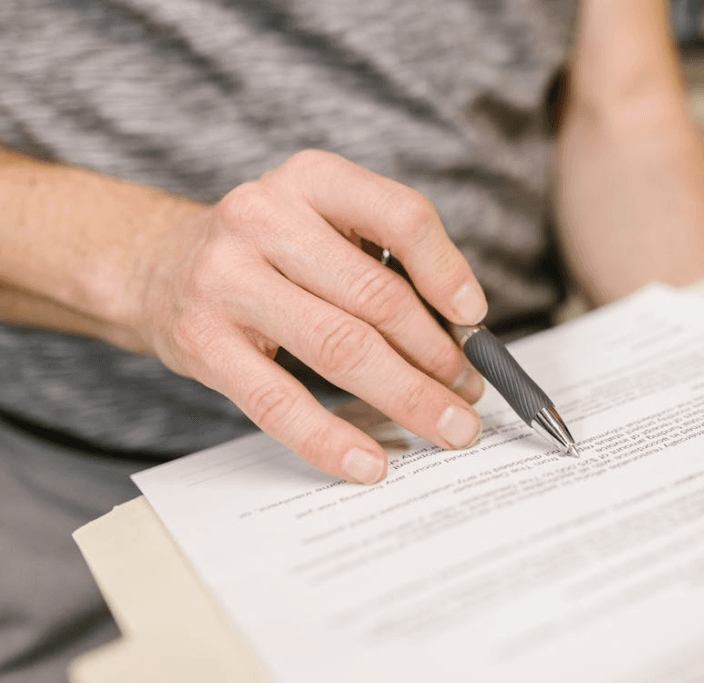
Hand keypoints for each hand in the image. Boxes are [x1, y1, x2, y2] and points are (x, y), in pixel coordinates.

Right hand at [128, 150, 487, 483]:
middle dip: (437, 355)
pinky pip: (279, 402)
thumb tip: (462, 336)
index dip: (447, 271)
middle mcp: (264, 218)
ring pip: (339, 348)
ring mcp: (226, 280)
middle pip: (376, 297)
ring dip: (407, 396)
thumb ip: (386, 262)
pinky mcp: (203, 342)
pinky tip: (371, 463)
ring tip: (448, 426)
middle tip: (470, 392)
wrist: (159, 266)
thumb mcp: (324, 225)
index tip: (475, 318)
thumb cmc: (269, 252)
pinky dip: (331, 440)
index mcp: (312, 180)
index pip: (401, 216)